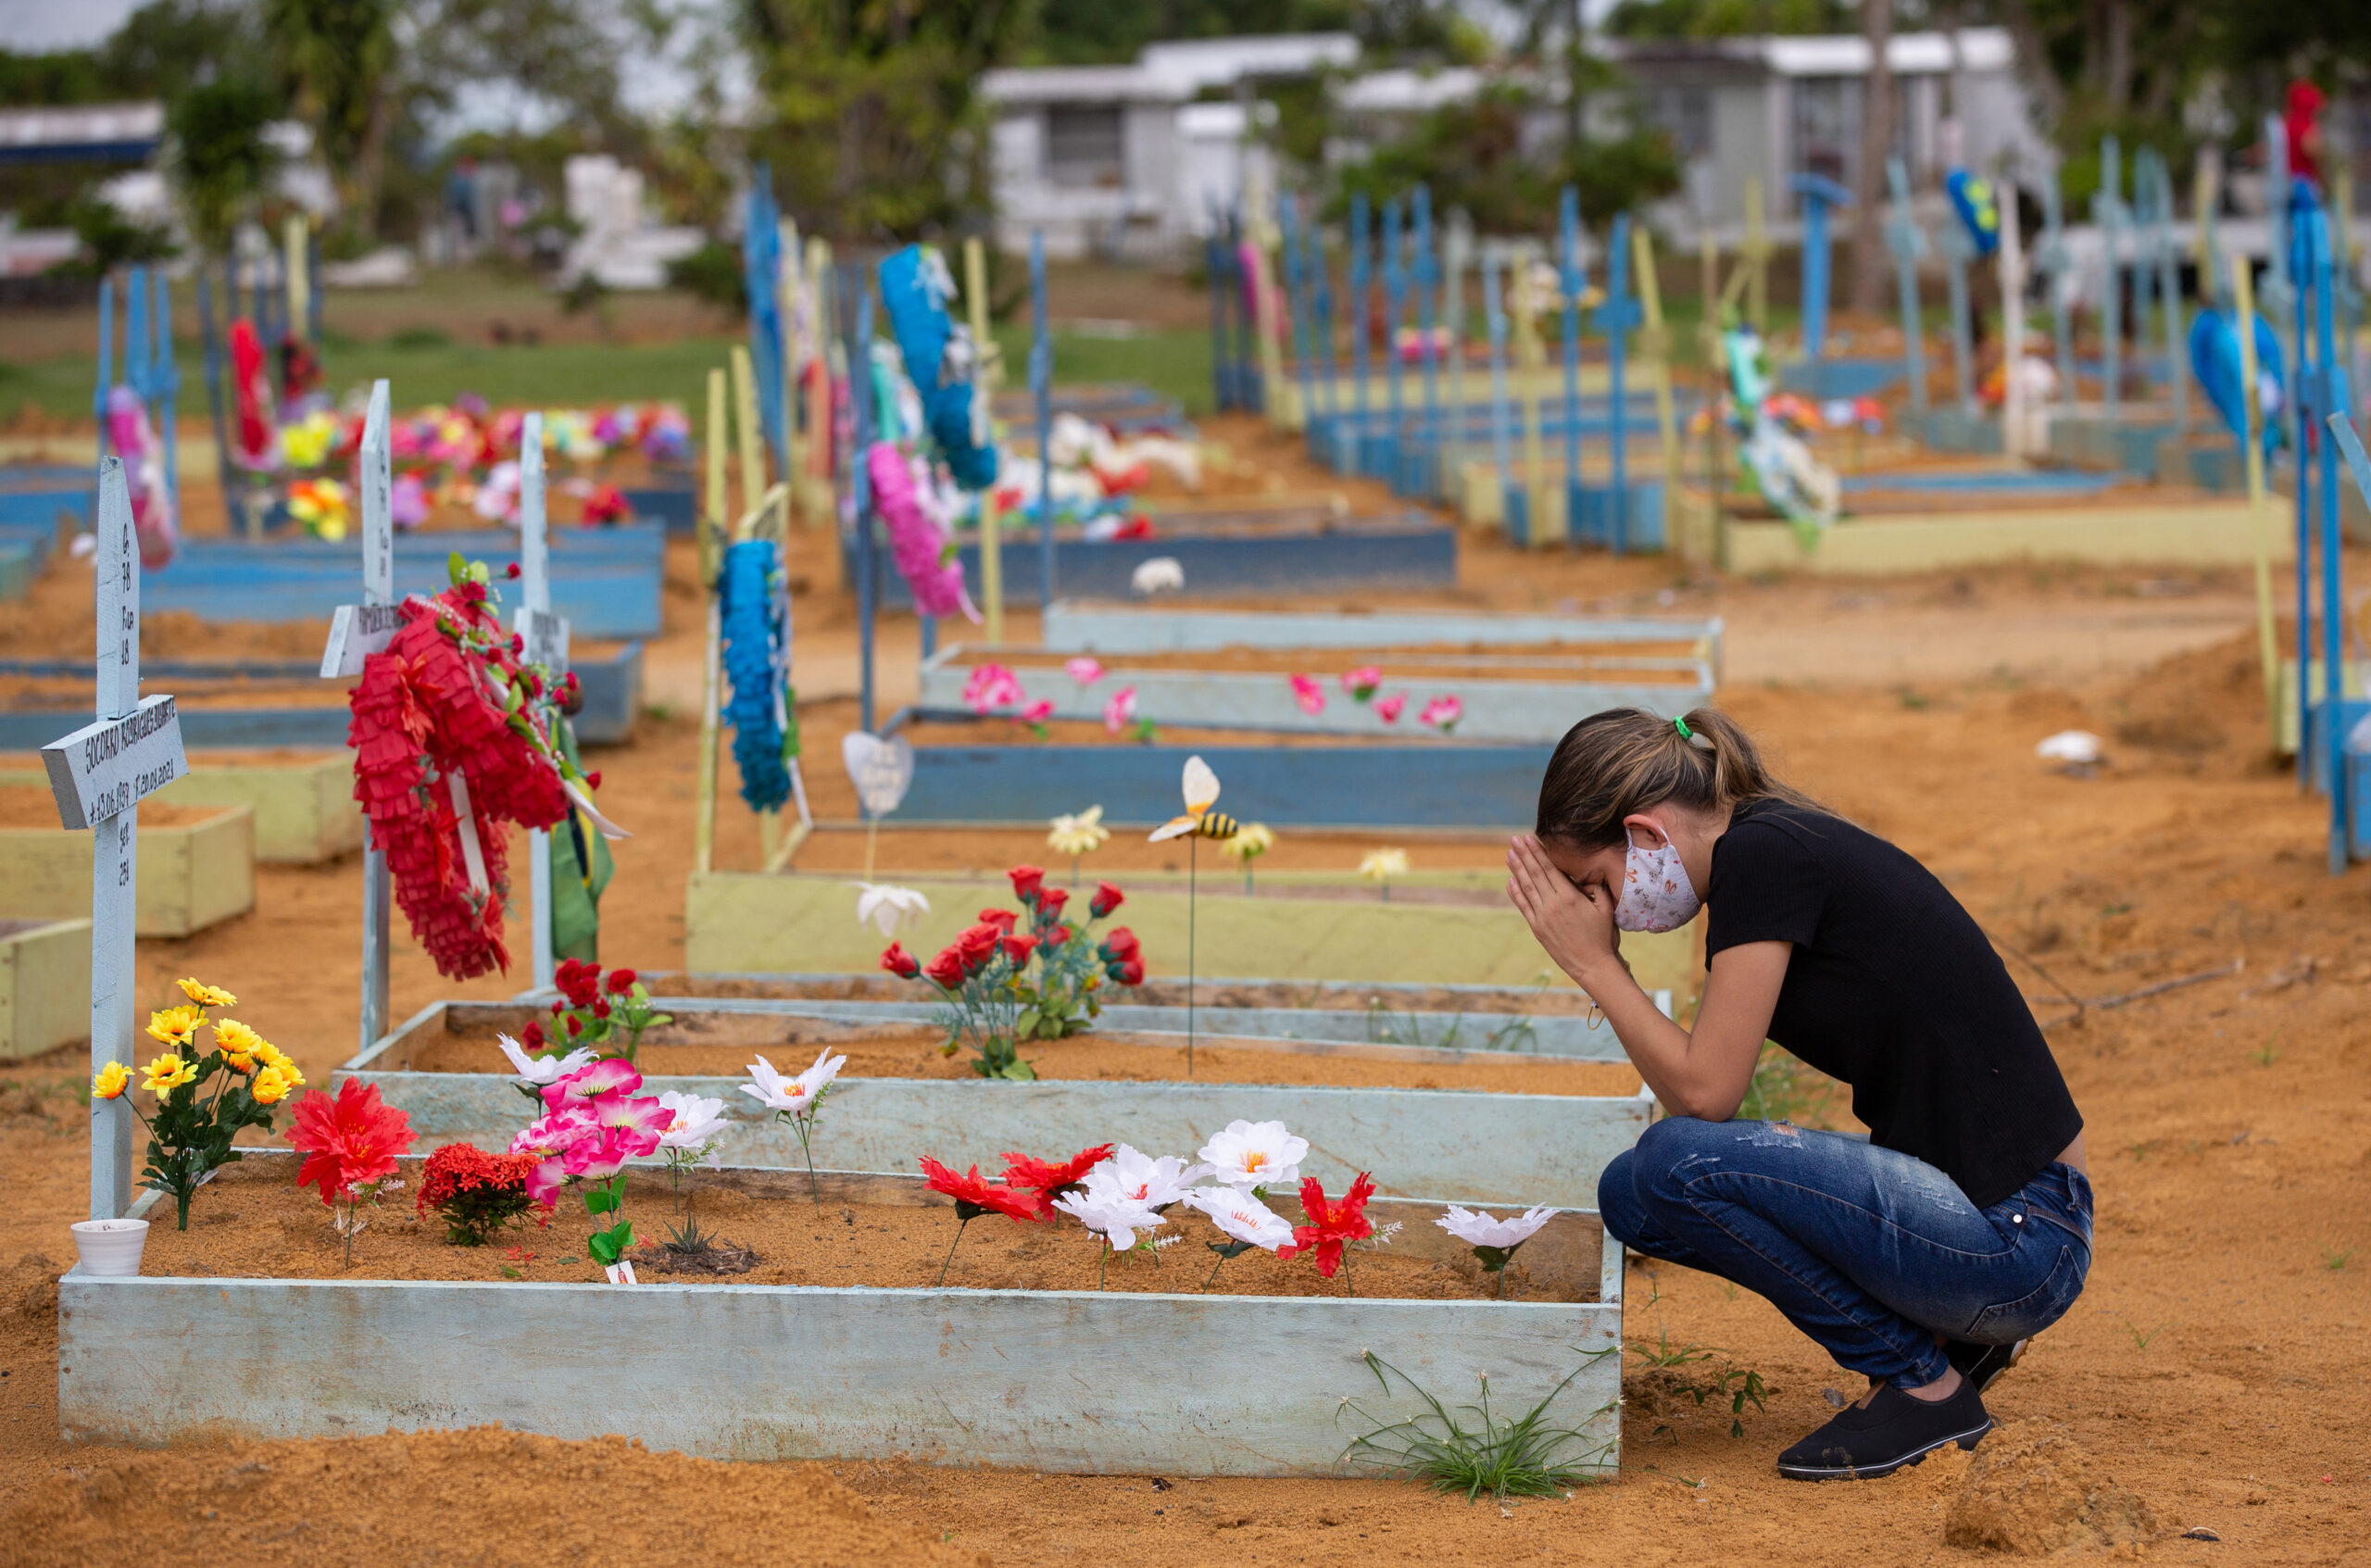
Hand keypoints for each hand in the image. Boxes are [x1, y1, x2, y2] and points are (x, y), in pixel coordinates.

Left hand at [1505, 835, 1623, 992]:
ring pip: (1526, 887)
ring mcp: (1542, 917)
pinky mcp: (1537, 928)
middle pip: (1534, 874)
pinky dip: (1515, 893)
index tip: (1529, 838)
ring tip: (1509, 854)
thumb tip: (1583, 876)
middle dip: (1524, 855)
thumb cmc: (1602, 936)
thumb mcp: (1605, 908)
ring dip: (1516, 870)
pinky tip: (1510, 881)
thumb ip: (1595, 888)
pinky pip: (1523, 906)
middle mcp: (1552, 905)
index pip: (1549, 868)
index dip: (1538, 852)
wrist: (1592, 965)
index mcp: (1569, 897)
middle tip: (1514, 839)